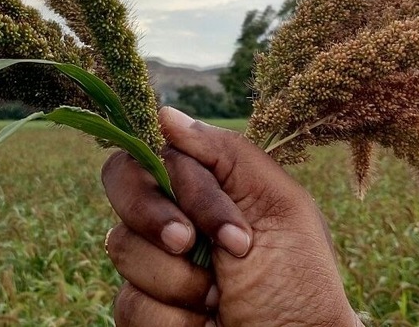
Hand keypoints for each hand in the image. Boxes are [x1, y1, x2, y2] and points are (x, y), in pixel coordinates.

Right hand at [102, 106, 361, 325]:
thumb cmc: (300, 282)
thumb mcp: (280, 206)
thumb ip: (226, 154)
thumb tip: (164, 113)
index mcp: (204, 188)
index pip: (151, 152)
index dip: (167, 176)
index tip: (210, 213)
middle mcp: (171, 221)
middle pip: (119, 184)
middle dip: (155, 215)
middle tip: (190, 245)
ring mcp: (152, 268)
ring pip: (122, 247)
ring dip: (180, 278)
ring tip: (220, 298)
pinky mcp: (142, 315)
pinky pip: (129, 304)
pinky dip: (174, 320)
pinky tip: (205, 325)